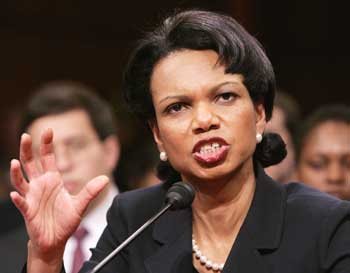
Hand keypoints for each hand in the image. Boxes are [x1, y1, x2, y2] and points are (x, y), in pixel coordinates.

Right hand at [10, 128, 107, 257]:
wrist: (56, 240)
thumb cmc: (65, 221)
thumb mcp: (80, 204)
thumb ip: (91, 191)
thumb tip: (106, 178)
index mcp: (53, 180)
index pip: (48, 158)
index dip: (47, 144)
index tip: (49, 130)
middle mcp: (40, 185)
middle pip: (31, 163)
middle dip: (27, 150)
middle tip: (26, 135)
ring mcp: (32, 197)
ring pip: (21, 181)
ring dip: (17, 172)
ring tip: (15, 162)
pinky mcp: (28, 211)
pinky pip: (21, 203)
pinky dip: (18, 198)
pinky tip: (16, 195)